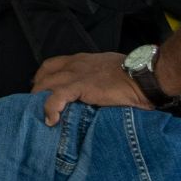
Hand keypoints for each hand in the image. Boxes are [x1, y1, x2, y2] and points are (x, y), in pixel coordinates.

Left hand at [32, 52, 150, 125]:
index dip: (44, 77)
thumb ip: (97, 76)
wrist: (143, 75)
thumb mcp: (109, 70)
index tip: (41, 89)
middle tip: (37, 106)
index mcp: (82, 60)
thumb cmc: (133, 74)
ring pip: (46, 85)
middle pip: (44, 74)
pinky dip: (50, 108)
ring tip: (42, 115)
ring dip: (39, 100)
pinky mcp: (79, 87)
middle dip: (37, 89)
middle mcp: (74, 65)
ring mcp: (75, 75)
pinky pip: (56, 97)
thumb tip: (95, 89)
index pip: (53, 64)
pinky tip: (51, 120)